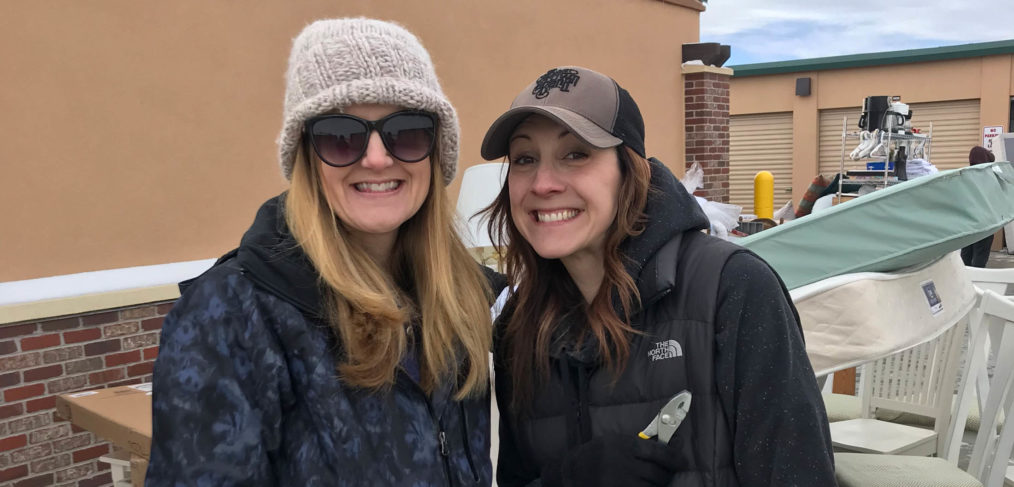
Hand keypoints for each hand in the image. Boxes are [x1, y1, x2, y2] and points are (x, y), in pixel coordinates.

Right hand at [541, 434, 681, 486]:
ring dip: (658, 486)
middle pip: (657, 473)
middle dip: (667, 475)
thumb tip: (675, 443)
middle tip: (669, 474)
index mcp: (624, 446)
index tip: (683, 462)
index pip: (658, 452)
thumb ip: (644, 443)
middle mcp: (622, 464)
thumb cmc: (599, 453)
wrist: (572, 471)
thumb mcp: (618, 441)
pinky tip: (645, 486)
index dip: (675, 458)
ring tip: (655, 481)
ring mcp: (619, 482)